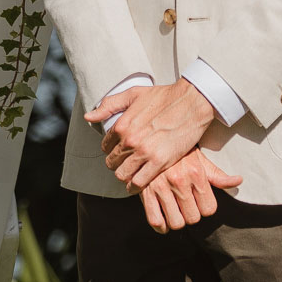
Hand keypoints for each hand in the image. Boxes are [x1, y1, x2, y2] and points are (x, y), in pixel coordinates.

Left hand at [84, 79, 216, 191]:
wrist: (192, 102)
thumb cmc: (165, 96)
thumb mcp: (134, 94)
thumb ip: (110, 105)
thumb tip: (89, 116)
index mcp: (122, 124)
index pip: (106, 146)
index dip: (111, 150)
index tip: (119, 151)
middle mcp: (130, 140)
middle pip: (112, 162)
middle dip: (117, 164)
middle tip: (125, 164)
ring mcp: (144, 152)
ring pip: (122, 175)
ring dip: (124, 176)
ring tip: (131, 174)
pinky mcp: (159, 162)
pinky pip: (138, 182)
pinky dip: (135, 186)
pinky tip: (137, 184)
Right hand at [138, 150, 243, 231]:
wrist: (151, 140)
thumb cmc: (179, 153)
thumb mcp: (200, 159)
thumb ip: (218, 175)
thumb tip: (239, 180)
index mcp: (196, 173)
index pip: (209, 209)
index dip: (206, 208)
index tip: (200, 202)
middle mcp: (179, 181)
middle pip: (193, 218)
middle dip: (192, 215)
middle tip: (187, 206)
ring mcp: (161, 188)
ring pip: (176, 222)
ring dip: (177, 221)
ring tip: (176, 212)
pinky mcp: (145, 192)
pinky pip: (155, 220)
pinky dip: (160, 226)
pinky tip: (163, 220)